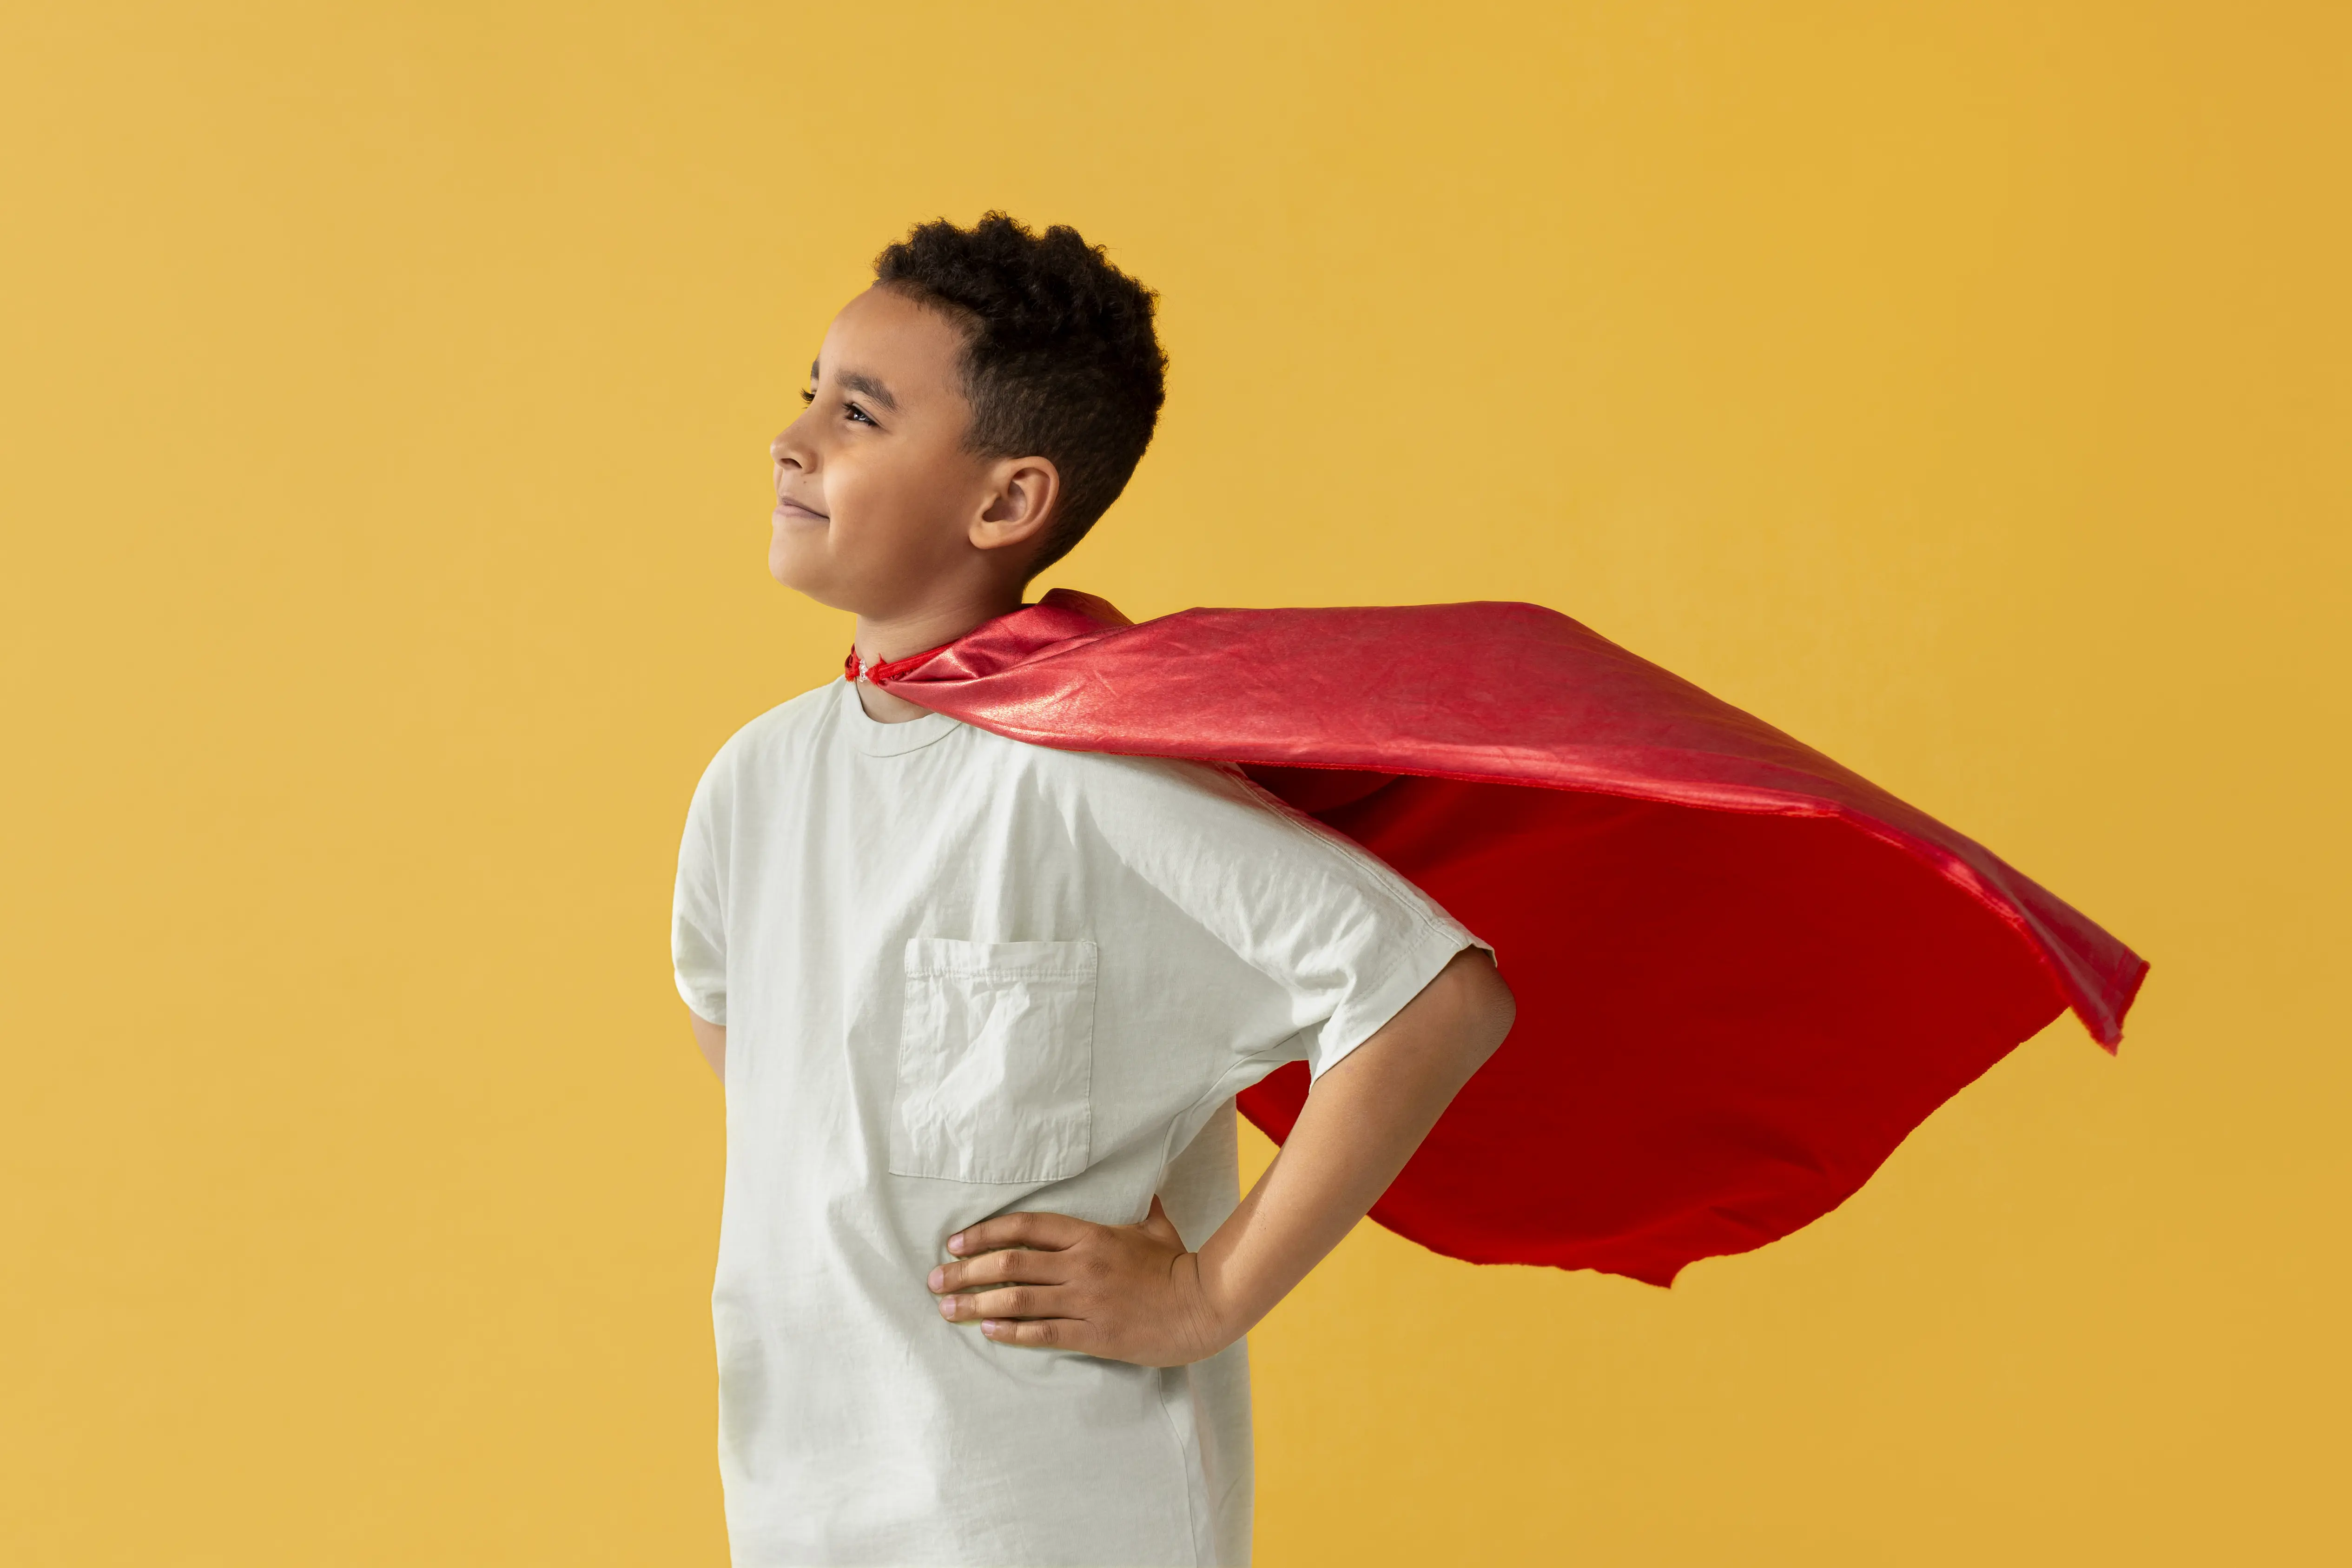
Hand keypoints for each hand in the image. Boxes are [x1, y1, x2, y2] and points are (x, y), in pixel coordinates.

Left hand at [927, 1197, 1234, 1366]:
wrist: (1201, 1306)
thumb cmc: (1176, 1264)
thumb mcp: (1156, 1224)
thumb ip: (1139, 1202)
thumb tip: (1138, 1180)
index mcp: (1089, 1235)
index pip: (1025, 1228)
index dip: (985, 1233)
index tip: (955, 1242)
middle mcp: (1080, 1266)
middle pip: (1010, 1264)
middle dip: (966, 1271)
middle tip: (935, 1278)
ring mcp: (1085, 1301)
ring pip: (1018, 1300)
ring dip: (976, 1304)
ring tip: (947, 1308)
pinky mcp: (1094, 1334)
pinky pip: (1043, 1333)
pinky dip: (1012, 1332)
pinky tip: (988, 1330)